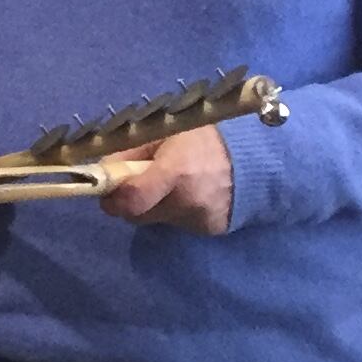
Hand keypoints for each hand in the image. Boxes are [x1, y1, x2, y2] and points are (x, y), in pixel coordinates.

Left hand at [99, 125, 233, 233]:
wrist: (260, 156)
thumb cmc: (207, 137)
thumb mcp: (166, 132)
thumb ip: (131, 152)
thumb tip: (102, 170)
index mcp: (175, 172)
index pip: (132, 201)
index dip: (113, 199)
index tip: (107, 191)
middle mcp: (188, 201)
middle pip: (138, 215)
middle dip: (132, 202)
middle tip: (140, 182)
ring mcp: (201, 218)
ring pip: (158, 220)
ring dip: (156, 205)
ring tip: (174, 183)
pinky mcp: (212, 229)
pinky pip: (180, 223)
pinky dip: (178, 211)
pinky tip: (193, 193)